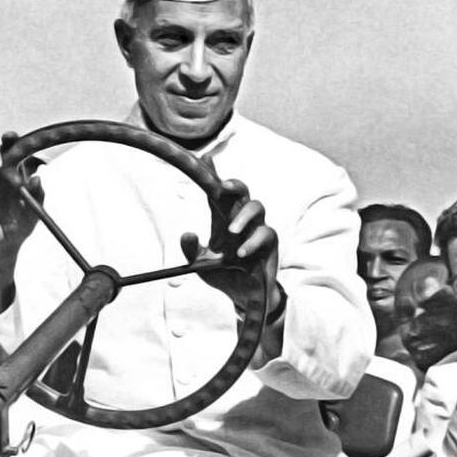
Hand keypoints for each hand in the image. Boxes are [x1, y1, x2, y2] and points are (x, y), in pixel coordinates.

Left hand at [180, 177, 280, 325]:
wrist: (243, 297)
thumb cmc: (223, 274)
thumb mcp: (201, 264)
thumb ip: (191, 250)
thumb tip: (186, 233)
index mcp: (222, 218)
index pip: (217, 192)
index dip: (212, 175)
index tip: (204, 159)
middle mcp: (241, 219)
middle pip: (241, 192)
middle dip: (234, 185)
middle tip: (223, 186)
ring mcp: (257, 229)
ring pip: (257, 207)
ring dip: (244, 216)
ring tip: (232, 231)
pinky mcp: (270, 244)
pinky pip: (266, 234)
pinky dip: (253, 242)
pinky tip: (241, 254)